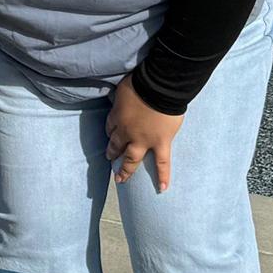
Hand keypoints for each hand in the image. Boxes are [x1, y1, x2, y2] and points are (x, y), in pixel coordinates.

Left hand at [105, 75, 184, 191]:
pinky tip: (162, 188)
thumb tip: (123, 96)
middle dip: (112, 152)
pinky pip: (162, 163)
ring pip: (132, 159)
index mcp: (117, 117)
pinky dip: (163, 176)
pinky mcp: (160, 144)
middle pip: (116, 145)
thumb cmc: (141, 83)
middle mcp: (127, 132)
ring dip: (126, 170)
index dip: (110, 131)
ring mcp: (143, 140)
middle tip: (109, 160)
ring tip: (120, 179)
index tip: (111, 134)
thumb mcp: (123, 89)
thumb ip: (122, 97)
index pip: (110, 127)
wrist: (159, 88)